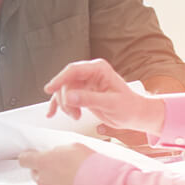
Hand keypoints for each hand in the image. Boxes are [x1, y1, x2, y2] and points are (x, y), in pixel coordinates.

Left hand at [18, 143, 91, 184]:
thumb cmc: (91, 165)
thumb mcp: (72, 148)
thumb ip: (57, 152)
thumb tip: (52, 155)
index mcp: (44, 162)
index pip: (24, 159)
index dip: (28, 158)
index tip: (32, 158)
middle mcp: (42, 179)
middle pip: (36, 174)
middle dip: (44, 171)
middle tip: (61, 170)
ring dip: (54, 184)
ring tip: (72, 182)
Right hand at [44, 59, 165, 133]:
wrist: (135, 115)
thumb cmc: (129, 107)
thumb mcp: (111, 103)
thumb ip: (89, 99)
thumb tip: (69, 96)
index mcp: (98, 69)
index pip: (73, 70)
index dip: (60, 79)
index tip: (50, 89)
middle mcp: (89, 73)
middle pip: (66, 82)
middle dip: (66, 99)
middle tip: (74, 113)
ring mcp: (85, 83)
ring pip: (64, 91)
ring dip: (66, 105)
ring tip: (76, 116)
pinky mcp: (82, 93)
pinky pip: (65, 97)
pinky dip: (59, 106)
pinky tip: (52, 113)